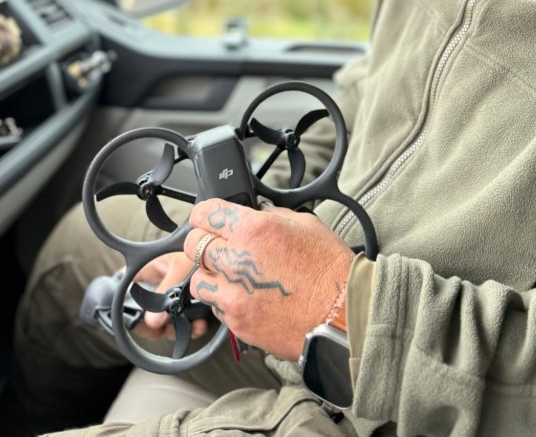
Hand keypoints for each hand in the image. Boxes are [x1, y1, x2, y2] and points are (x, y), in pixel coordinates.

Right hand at [132, 251, 209, 340]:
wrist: (231, 252)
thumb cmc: (203, 247)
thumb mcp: (180, 268)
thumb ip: (164, 294)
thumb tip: (152, 322)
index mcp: (150, 267)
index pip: (126, 285)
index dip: (124, 305)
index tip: (133, 321)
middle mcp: (161, 280)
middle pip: (146, 310)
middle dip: (154, 325)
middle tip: (161, 331)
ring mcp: (175, 292)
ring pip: (166, 319)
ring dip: (175, 329)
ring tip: (189, 327)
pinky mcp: (192, 300)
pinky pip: (186, 320)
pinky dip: (192, 327)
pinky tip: (200, 325)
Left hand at [185, 199, 354, 360]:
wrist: (343, 316)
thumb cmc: (331, 270)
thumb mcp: (306, 224)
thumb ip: (273, 216)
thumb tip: (257, 212)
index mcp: (254, 229)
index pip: (206, 213)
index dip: (205, 213)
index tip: (207, 217)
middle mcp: (238, 261)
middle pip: (193, 246)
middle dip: (204, 242)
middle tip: (220, 245)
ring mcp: (234, 295)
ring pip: (198, 280)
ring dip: (210, 274)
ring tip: (230, 275)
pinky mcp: (237, 322)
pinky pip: (215, 307)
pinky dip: (224, 300)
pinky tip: (245, 296)